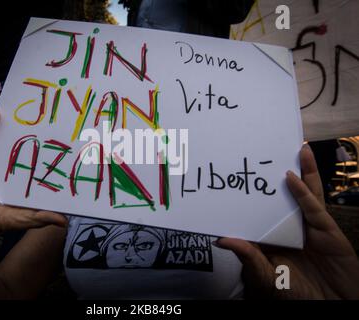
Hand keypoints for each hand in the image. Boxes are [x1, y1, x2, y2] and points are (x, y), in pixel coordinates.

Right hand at [0, 108, 66, 297]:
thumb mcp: (5, 223)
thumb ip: (31, 219)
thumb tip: (62, 220)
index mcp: (14, 192)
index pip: (35, 176)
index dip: (50, 167)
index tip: (70, 154)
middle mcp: (2, 178)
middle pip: (20, 157)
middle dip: (36, 144)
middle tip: (55, 126)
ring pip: (0, 146)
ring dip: (13, 131)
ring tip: (31, 116)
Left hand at [216, 145, 358, 298]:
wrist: (331, 307)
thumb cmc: (292, 296)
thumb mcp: (265, 277)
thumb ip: (248, 257)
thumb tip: (221, 239)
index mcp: (270, 236)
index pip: (257, 209)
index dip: (249, 192)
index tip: (236, 173)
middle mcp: (287, 227)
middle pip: (281, 195)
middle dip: (275, 174)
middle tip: (264, 150)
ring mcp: (308, 227)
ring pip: (302, 193)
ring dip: (299, 170)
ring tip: (292, 148)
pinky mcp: (326, 230)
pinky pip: (313, 207)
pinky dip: (304, 190)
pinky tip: (293, 174)